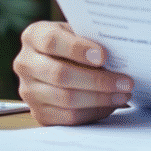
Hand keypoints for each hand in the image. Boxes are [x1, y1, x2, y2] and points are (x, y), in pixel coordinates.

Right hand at [13, 21, 133, 125]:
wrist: (60, 63)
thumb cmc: (75, 44)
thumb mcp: (78, 33)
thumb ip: (91, 38)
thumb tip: (119, 51)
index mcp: (33, 36)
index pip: (51, 41)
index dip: (78, 49)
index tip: (104, 56)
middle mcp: (25, 63)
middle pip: (60, 74)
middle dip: (97, 80)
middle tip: (125, 81)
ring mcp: (29, 91)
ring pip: (66, 98)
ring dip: (100, 98)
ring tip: (123, 93)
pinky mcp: (39, 113)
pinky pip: (68, 117)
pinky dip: (93, 111)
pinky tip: (110, 104)